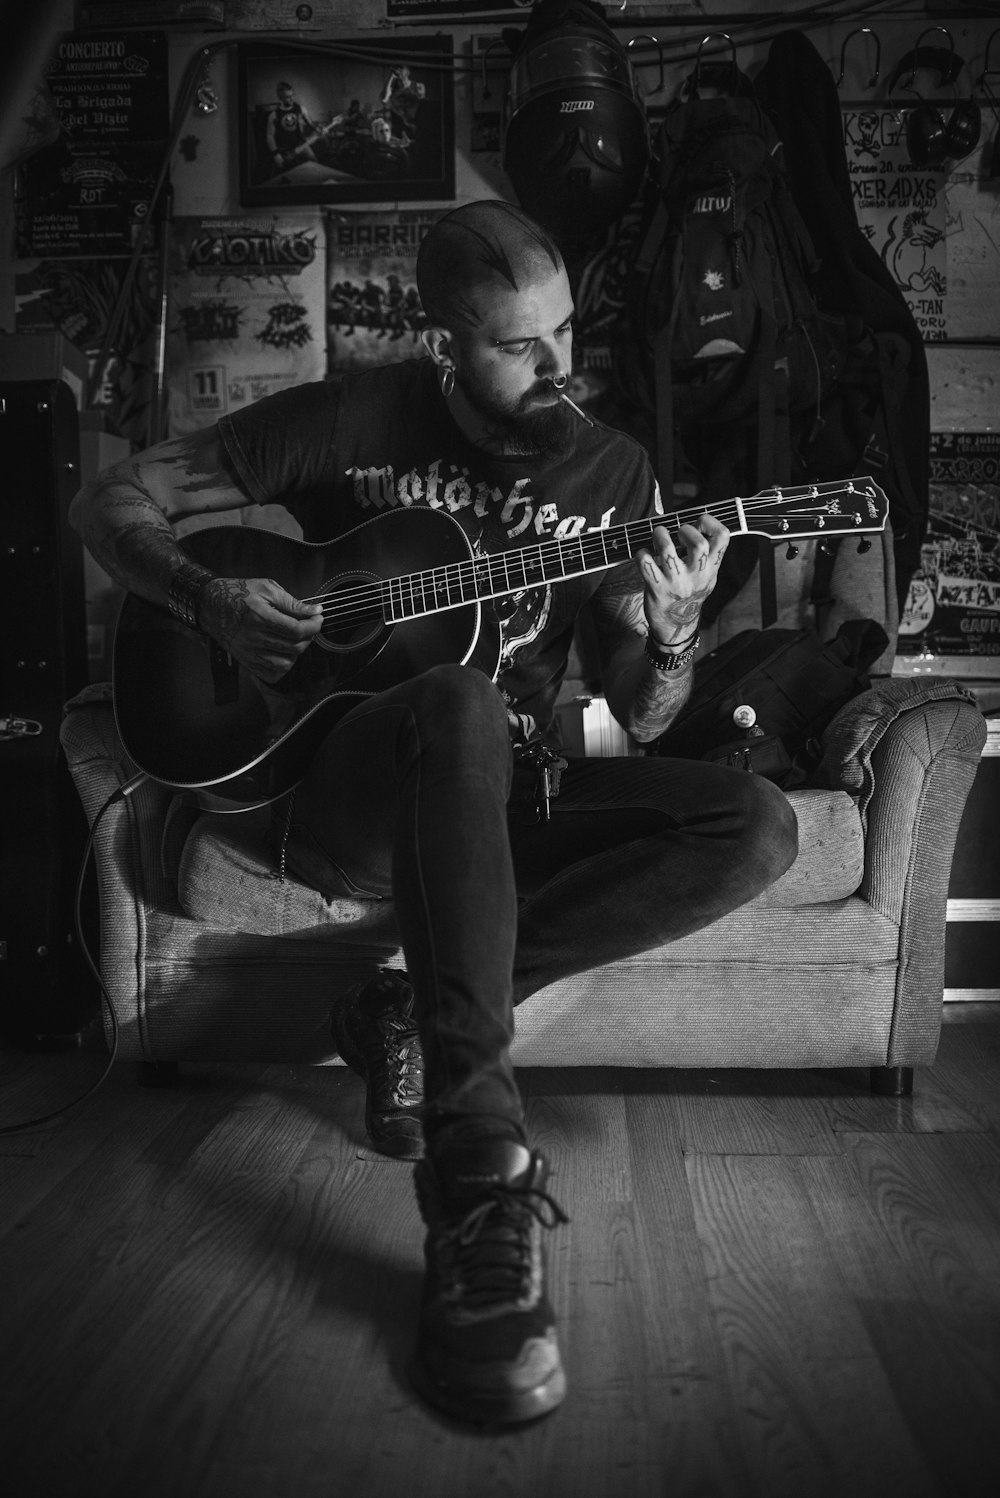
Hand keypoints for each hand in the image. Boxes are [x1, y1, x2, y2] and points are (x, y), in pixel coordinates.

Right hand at [201, 576, 323, 683]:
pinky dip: (282, 667)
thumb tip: (313, 611)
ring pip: (285, 663)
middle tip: (309, 626)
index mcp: (260, 617)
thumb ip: (291, 602)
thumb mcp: (266, 588)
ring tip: (295, 639)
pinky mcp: (246, 661)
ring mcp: (249, 652)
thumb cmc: (237, 593)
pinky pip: (271, 674)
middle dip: (309, 637)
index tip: (318, 618)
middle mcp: (254, 637)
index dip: (313, 625)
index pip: (296, 629)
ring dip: (297, 653)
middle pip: (294, 647)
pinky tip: (283, 653)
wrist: (210, 605)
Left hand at [638, 512, 728, 645]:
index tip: (698, 523)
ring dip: (660, 535)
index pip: (722, 537)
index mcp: (711, 568)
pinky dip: (642, 553)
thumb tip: (699, 523)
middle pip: (698, 544)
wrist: (676, 625)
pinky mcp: (656, 588)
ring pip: (667, 550)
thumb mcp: (707, 576)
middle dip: (685, 530)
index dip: (710, 523)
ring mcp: (676, 582)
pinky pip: (645, 563)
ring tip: (658, 535)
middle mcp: (696, 575)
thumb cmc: (690, 594)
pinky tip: (645, 554)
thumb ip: (708, 554)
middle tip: (677, 533)